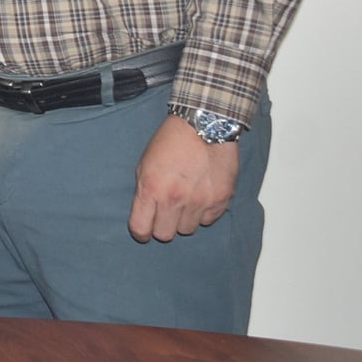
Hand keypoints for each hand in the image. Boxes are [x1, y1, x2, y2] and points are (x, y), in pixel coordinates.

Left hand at [129, 115, 237, 241]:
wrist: (204, 126)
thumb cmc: (170, 143)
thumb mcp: (145, 164)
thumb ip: (145, 191)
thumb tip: (146, 214)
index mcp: (151, 189)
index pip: (141, 228)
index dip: (141, 232)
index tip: (144, 229)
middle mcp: (174, 199)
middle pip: (165, 235)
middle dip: (163, 226)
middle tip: (166, 213)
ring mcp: (199, 202)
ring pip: (187, 229)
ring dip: (184, 219)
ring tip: (185, 200)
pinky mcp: (220, 201)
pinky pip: (208, 221)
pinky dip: (204, 213)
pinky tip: (201, 196)